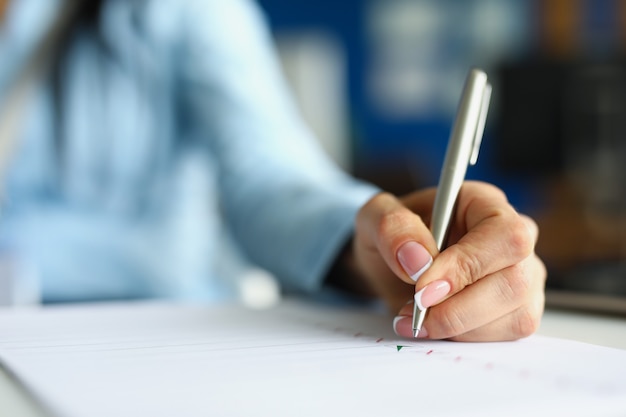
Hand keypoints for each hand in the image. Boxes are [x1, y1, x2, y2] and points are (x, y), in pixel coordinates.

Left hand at [350, 181, 545, 341]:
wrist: (394, 268)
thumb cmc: (392, 237)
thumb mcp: (374, 219)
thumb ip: (391, 227)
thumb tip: (417, 259)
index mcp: (485, 203)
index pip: (504, 235)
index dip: (467, 265)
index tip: (423, 287)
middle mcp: (514, 239)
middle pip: (515, 281)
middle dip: (458, 307)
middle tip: (415, 312)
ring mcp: (524, 277)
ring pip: (514, 315)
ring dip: (457, 327)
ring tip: (416, 318)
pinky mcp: (518, 311)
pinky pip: (505, 336)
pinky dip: (464, 338)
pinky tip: (436, 326)